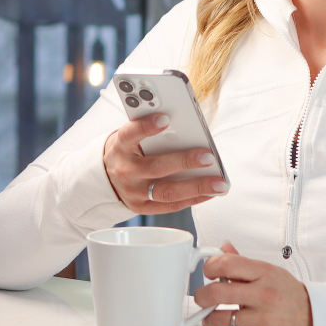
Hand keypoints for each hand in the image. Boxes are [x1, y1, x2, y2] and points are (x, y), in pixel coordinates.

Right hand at [102, 113, 227, 213]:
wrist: (105, 175)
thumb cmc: (128, 148)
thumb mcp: (131, 135)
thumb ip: (150, 130)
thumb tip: (184, 127)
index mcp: (120, 146)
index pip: (130, 135)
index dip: (146, 127)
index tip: (165, 118)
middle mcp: (125, 171)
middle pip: (155, 167)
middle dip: (184, 162)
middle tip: (208, 156)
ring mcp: (133, 192)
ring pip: (166, 192)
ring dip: (196, 187)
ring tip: (219, 183)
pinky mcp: (141, 207)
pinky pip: (170, 206)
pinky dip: (193, 199)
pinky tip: (210, 192)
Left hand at [195, 242, 312, 325]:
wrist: (319, 324)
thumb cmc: (292, 298)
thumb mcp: (272, 273)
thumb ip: (244, 263)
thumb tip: (223, 248)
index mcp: (264, 273)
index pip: (227, 263)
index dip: (210, 267)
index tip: (207, 273)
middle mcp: (263, 294)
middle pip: (217, 292)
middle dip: (201, 297)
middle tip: (201, 299)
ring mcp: (263, 319)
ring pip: (219, 319)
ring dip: (209, 320)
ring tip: (211, 319)